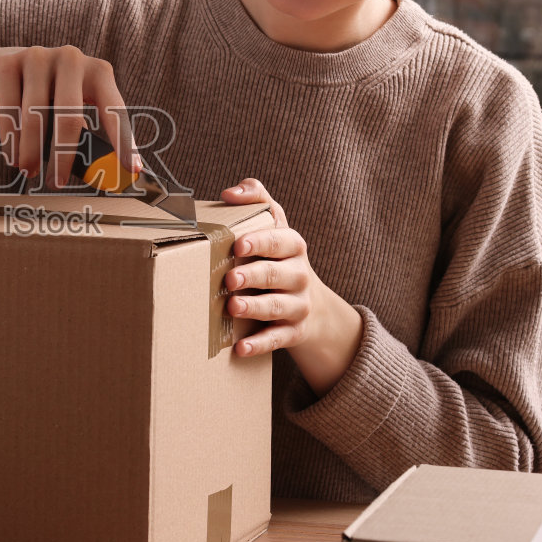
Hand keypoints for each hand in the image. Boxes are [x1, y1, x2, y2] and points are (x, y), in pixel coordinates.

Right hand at [0, 43, 139, 188]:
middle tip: (56, 183)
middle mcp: (71, 59)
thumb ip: (85, 134)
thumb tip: (102, 174)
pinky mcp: (7, 63)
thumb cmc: (43, 94)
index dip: (124, 141)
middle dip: (62, 157)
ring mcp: (38, 57)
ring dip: (31, 151)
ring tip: (28, 172)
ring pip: (35, 116)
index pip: (115, 110)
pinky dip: (10, 137)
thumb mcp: (68, 105)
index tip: (132, 169)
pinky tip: (11, 155)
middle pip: (69, 117)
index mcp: (97, 71)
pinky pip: (9, 108)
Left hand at [219, 177, 362, 396]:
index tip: (238, 244)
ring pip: (278, 306)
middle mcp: (299, 274)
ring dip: (255, 307)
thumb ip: (257, 200)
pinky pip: (278, 338)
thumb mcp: (275, 226)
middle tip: (229, 278)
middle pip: (277, 273)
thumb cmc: (279, 258)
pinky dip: (259, 344)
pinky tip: (240, 349)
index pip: (280, 240)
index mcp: (293, 246)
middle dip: (254, 275)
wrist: (312, 305)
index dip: (260, 241)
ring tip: (233, 307)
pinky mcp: (294, 332)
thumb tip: (229, 192)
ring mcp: (298, 305)